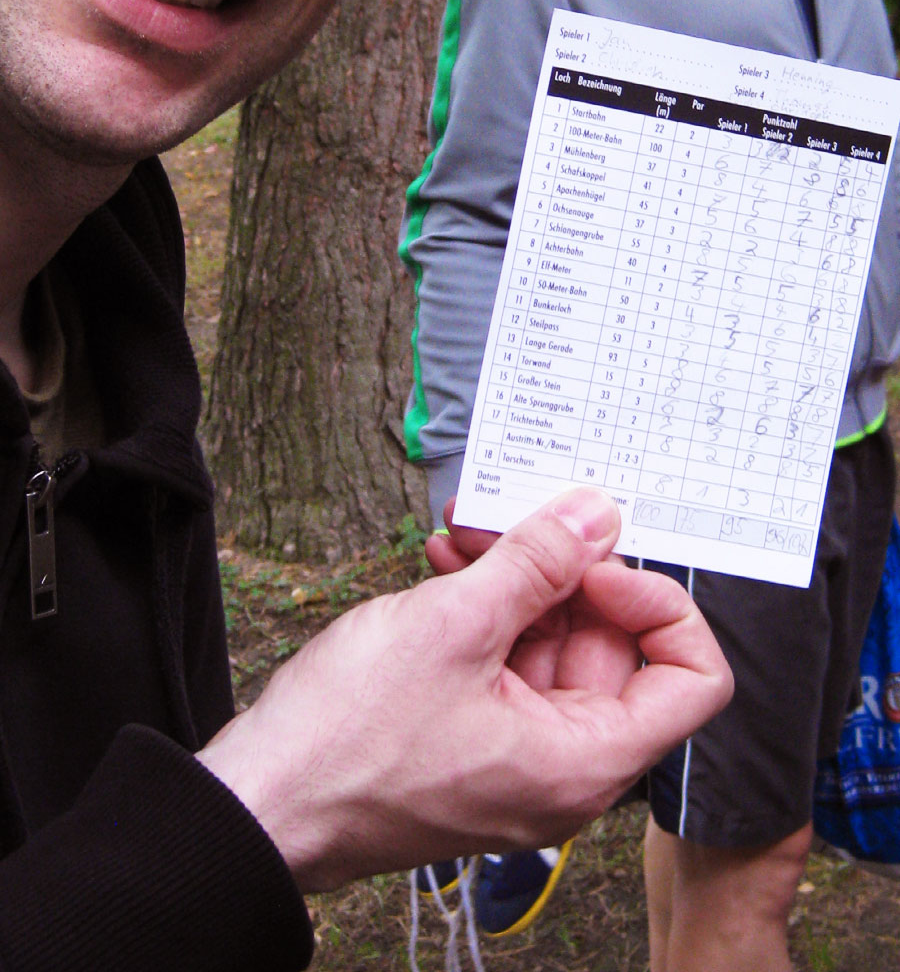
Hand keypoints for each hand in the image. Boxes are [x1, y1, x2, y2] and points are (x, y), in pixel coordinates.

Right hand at [197, 489, 730, 890]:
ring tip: (464, 534)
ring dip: (516, 578)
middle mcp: (562, 767)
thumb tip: (597, 516)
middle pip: (613, 649)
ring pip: (550, 644)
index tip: (601, 560)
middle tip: (518, 519)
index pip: (693, 679)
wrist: (262, 799)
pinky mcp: (472, 738)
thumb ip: (539, 560)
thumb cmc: (349, 740)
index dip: (659, 604)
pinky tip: (443, 564)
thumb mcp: (456, 623)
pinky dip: (485, 608)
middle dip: (568, 571)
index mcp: (583, 760)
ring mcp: (515, 754)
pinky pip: (506, 661)